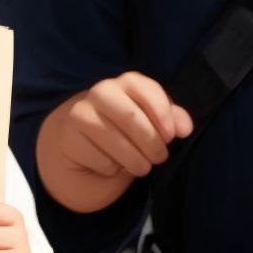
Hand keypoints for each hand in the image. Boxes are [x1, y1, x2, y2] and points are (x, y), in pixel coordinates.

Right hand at [36, 72, 192, 212]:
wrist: (81, 149)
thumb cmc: (123, 134)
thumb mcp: (151, 124)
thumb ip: (170, 121)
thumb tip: (184, 128)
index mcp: (124, 83)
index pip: (147, 89)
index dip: (163, 115)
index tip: (171, 136)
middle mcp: (100, 92)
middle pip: (131, 117)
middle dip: (151, 143)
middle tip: (159, 158)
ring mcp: (80, 113)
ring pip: (116, 141)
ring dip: (136, 161)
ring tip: (141, 166)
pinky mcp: (69, 137)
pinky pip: (100, 159)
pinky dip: (112, 169)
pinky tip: (110, 165)